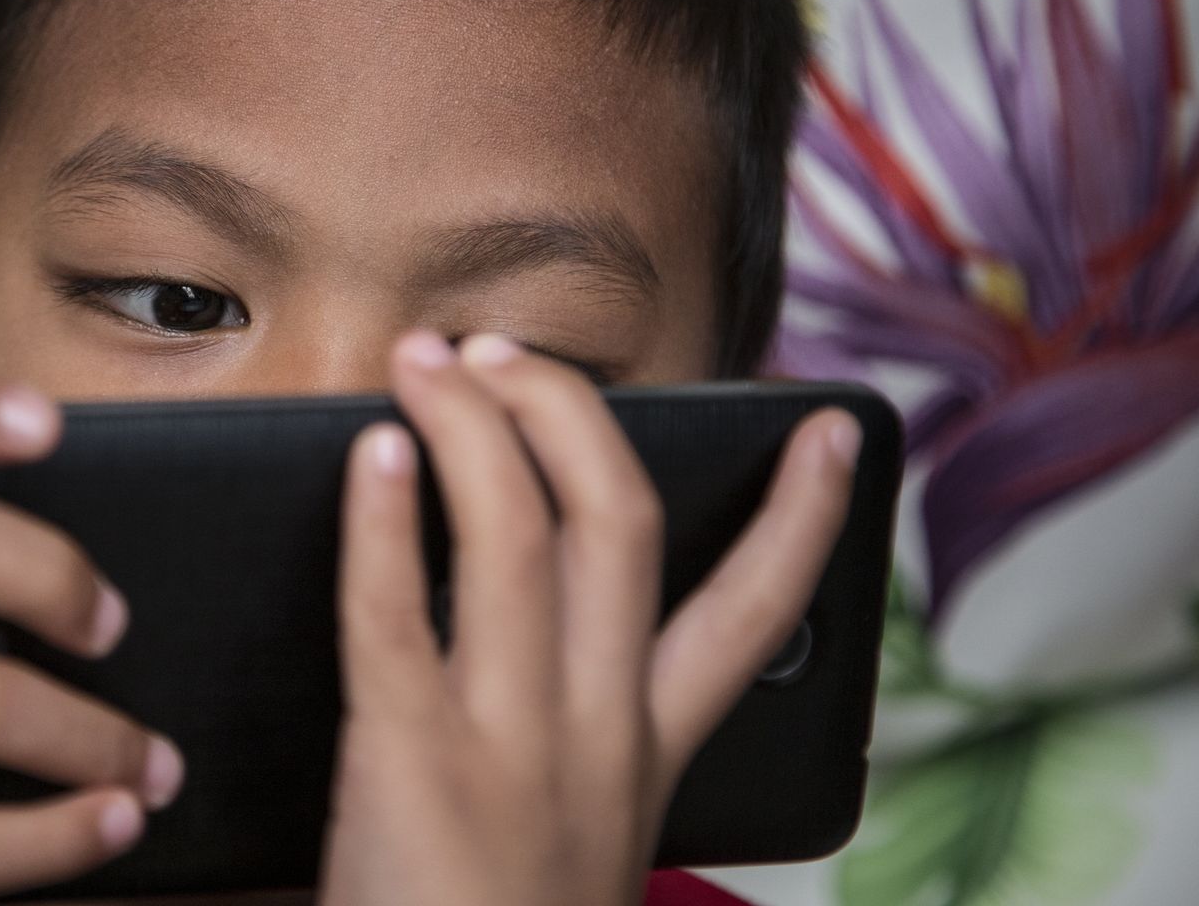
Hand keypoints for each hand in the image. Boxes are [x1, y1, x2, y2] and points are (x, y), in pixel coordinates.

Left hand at [318, 331, 859, 905]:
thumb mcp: (578, 845)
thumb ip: (579, 743)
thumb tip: (541, 625)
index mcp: (646, 758)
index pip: (756, 619)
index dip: (804, 518)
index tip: (832, 432)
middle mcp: (600, 738)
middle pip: (624, 523)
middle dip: (573, 413)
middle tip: (509, 352)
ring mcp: (513, 748)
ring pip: (522, 534)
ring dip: (475, 426)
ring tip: (427, 364)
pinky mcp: (412, 764)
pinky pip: (398, 609)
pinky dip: (382, 517)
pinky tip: (366, 453)